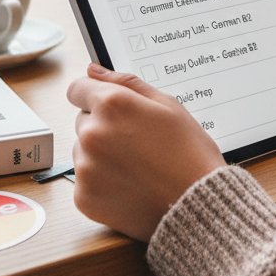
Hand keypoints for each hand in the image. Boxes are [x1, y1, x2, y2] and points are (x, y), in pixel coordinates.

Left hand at [67, 66, 224, 240]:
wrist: (197, 205)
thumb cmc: (189, 153)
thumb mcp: (168, 105)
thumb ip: (126, 82)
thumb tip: (93, 70)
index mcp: (111, 105)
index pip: (77, 89)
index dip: (96, 95)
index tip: (111, 108)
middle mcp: (92, 133)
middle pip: (83, 121)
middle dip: (104, 126)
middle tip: (137, 141)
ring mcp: (85, 167)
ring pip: (84, 150)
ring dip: (101, 154)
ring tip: (137, 165)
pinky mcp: (84, 196)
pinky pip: (85, 180)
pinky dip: (102, 181)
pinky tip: (130, 184)